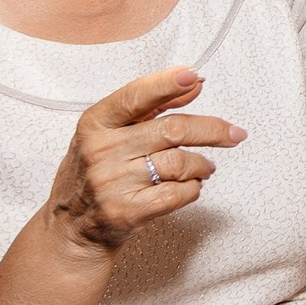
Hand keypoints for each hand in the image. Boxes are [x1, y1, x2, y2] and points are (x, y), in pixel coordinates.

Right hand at [41, 67, 244, 254]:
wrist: (71, 228)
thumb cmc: (96, 172)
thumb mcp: (111, 133)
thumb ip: (152, 106)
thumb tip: (193, 83)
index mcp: (95, 123)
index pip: (135, 96)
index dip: (167, 84)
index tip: (195, 76)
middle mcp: (101, 151)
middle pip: (171, 130)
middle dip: (211, 130)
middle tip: (234, 134)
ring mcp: (111, 183)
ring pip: (178, 163)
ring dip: (202, 165)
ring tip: (205, 167)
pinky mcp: (125, 212)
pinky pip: (176, 195)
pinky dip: (192, 189)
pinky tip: (191, 186)